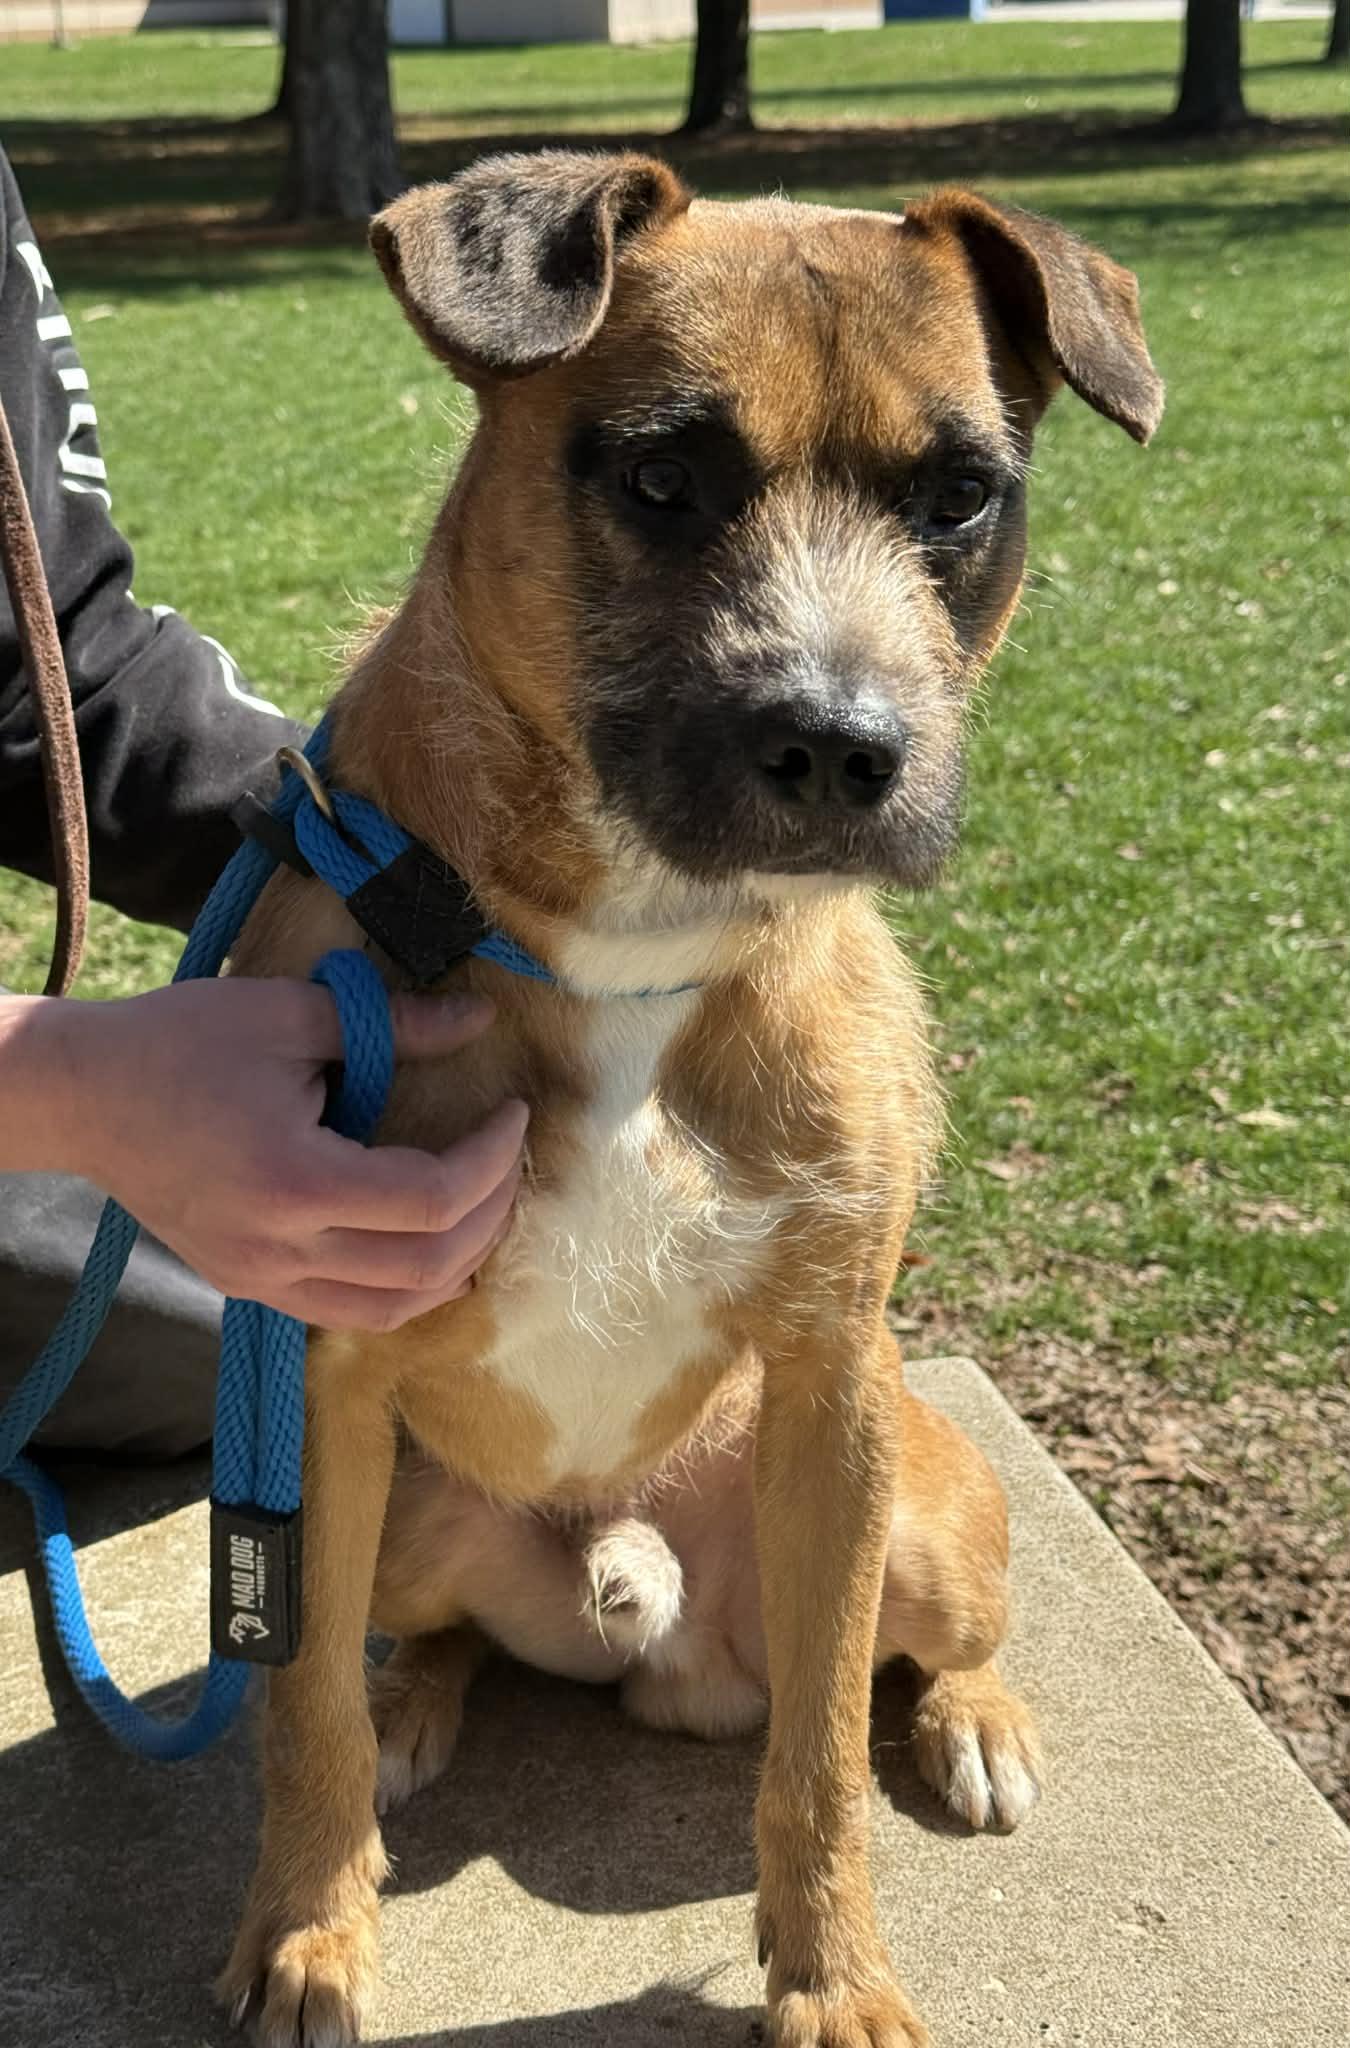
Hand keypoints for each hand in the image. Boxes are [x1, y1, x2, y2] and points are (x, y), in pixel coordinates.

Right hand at [19, 977, 525, 1330]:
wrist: (82, 1096)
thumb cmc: (179, 1042)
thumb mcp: (289, 1014)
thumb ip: (394, 1025)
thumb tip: (480, 1021)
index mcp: (295, 1182)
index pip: (432, 1199)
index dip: (493, 1161)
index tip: (513, 1113)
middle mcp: (281, 1249)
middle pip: (427, 1267)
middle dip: (491, 1214)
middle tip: (509, 1158)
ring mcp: (261, 1279)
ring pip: (393, 1311)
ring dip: (457, 1265)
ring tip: (483, 1206)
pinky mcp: (247, 1285)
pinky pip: (347, 1314)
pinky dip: (404, 1288)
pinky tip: (427, 1243)